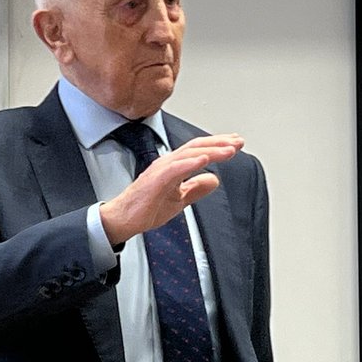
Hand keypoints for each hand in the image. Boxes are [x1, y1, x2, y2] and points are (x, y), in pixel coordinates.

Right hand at [100, 133, 243, 246]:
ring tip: (228, 150)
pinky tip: (204, 160)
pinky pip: (175, 169)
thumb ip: (196, 189)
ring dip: (210, 151)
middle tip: (238, 142)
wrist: (124, 219)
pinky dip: (190, 163)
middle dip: (219, 143)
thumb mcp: (179, 199)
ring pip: (189, 154)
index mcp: (173, 167)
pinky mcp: (155, 180)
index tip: (235, 145)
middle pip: (197, 147)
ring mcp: (161, 170)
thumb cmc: (144, 208)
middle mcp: (168, 164)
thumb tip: (214, 181)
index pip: (198, 150)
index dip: (218, 145)